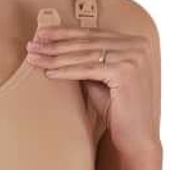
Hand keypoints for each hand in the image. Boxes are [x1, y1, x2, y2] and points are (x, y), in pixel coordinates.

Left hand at [25, 23, 159, 158]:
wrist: (136, 137)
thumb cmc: (117, 109)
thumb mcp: (100, 78)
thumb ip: (86, 60)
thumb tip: (56, 47)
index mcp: (135, 43)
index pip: (93, 33)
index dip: (64, 32)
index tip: (41, 33)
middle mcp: (138, 46)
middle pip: (86, 42)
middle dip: (55, 43)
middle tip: (32, 44)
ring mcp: (134, 58)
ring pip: (84, 54)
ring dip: (55, 56)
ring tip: (34, 57)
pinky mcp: (126, 72)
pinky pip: (88, 69)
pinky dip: (66, 71)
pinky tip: (49, 72)